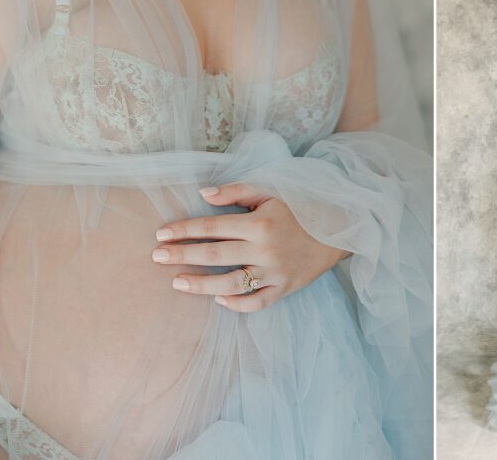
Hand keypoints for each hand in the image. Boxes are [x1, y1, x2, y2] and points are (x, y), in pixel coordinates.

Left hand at [151, 183, 349, 311]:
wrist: (340, 229)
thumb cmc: (301, 207)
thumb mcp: (271, 192)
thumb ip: (236, 192)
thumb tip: (204, 194)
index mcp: (260, 223)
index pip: (212, 227)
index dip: (184, 230)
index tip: (161, 234)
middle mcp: (266, 250)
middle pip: (215, 256)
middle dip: (182, 256)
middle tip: (156, 257)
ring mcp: (276, 273)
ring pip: (231, 285)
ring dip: (201, 285)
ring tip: (177, 283)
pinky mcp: (285, 289)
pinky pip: (257, 304)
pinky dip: (236, 305)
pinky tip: (217, 300)